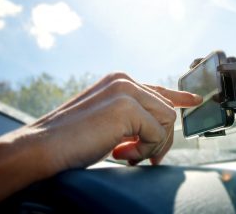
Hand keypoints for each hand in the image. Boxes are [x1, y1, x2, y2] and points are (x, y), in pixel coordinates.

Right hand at [33, 72, 201, 171]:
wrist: (41, 148)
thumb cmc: (71, 139)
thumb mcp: (107, 120)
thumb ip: (132, 114)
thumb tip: (159, 123)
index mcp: (119, 80)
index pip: (158, 90)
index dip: (179, 98)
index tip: (194, 101)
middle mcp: (125, 80)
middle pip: (167, 110)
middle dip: (159, 139)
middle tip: (139, 156)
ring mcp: (126, 91)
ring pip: (168, 121)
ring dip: (151, 145)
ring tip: (124, 153)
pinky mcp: (127, 107)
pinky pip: (157, 134)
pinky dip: (143, 152)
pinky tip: (118, 153)